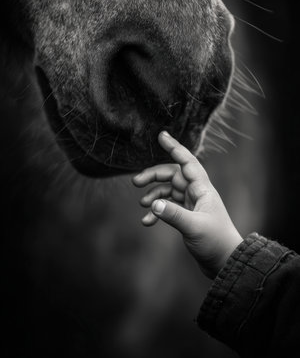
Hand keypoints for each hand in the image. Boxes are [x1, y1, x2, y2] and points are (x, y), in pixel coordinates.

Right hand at [132, 131, 242, 278]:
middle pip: (172, 175)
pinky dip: (156, 211)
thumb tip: (152, 203)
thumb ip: (173, 214)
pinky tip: (147, 221)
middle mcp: (196, 192)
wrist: (225, 262)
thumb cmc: (216, 241)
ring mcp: (190, 204)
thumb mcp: (194, 227)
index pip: (187, 162)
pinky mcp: (186, 216)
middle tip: (136, 182)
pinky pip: (167, 207)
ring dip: (154, 194)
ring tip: (142, 203)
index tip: (162, 136)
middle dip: (154, 176)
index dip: (175, 148)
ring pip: (167, 190)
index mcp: (202, 189)